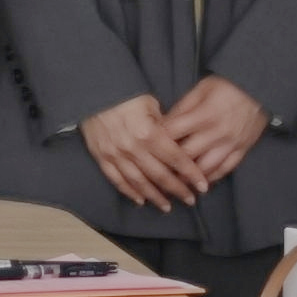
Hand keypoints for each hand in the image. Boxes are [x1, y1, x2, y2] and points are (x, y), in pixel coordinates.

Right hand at [79, 95, 204, 212]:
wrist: (94, 90)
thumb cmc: (126, 94)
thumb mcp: (152, 105)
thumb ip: (164, 128)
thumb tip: (177, 146)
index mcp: (149, 133)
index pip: (176, 159)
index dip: (192, 174)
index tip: (203, 185)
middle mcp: (133, 148)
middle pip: (160, 175)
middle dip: (178, 189)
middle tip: (190, 199)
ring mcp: (116, 154)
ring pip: (139, 183)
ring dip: (155, 196)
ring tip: (167, 206)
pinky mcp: (102, 156)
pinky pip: (117, 179)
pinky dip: (129, 192)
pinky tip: (140, 200)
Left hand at [160, 75, 269, 183]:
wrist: (260, 89)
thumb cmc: (227, 86)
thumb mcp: (201, 89)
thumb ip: (182, 107)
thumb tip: (164, 122)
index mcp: (203, 115)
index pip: (173, 132)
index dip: (157, 140)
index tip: (146, 145)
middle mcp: (217, 133)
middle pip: (187, 155)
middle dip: (170, 164)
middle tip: (156, 170)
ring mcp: (231, 144)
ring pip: (206, 168)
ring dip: (189, 178)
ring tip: (176, 182)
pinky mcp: (242, 150)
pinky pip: (225, 169)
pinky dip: (211, 178)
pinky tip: (200, 182)